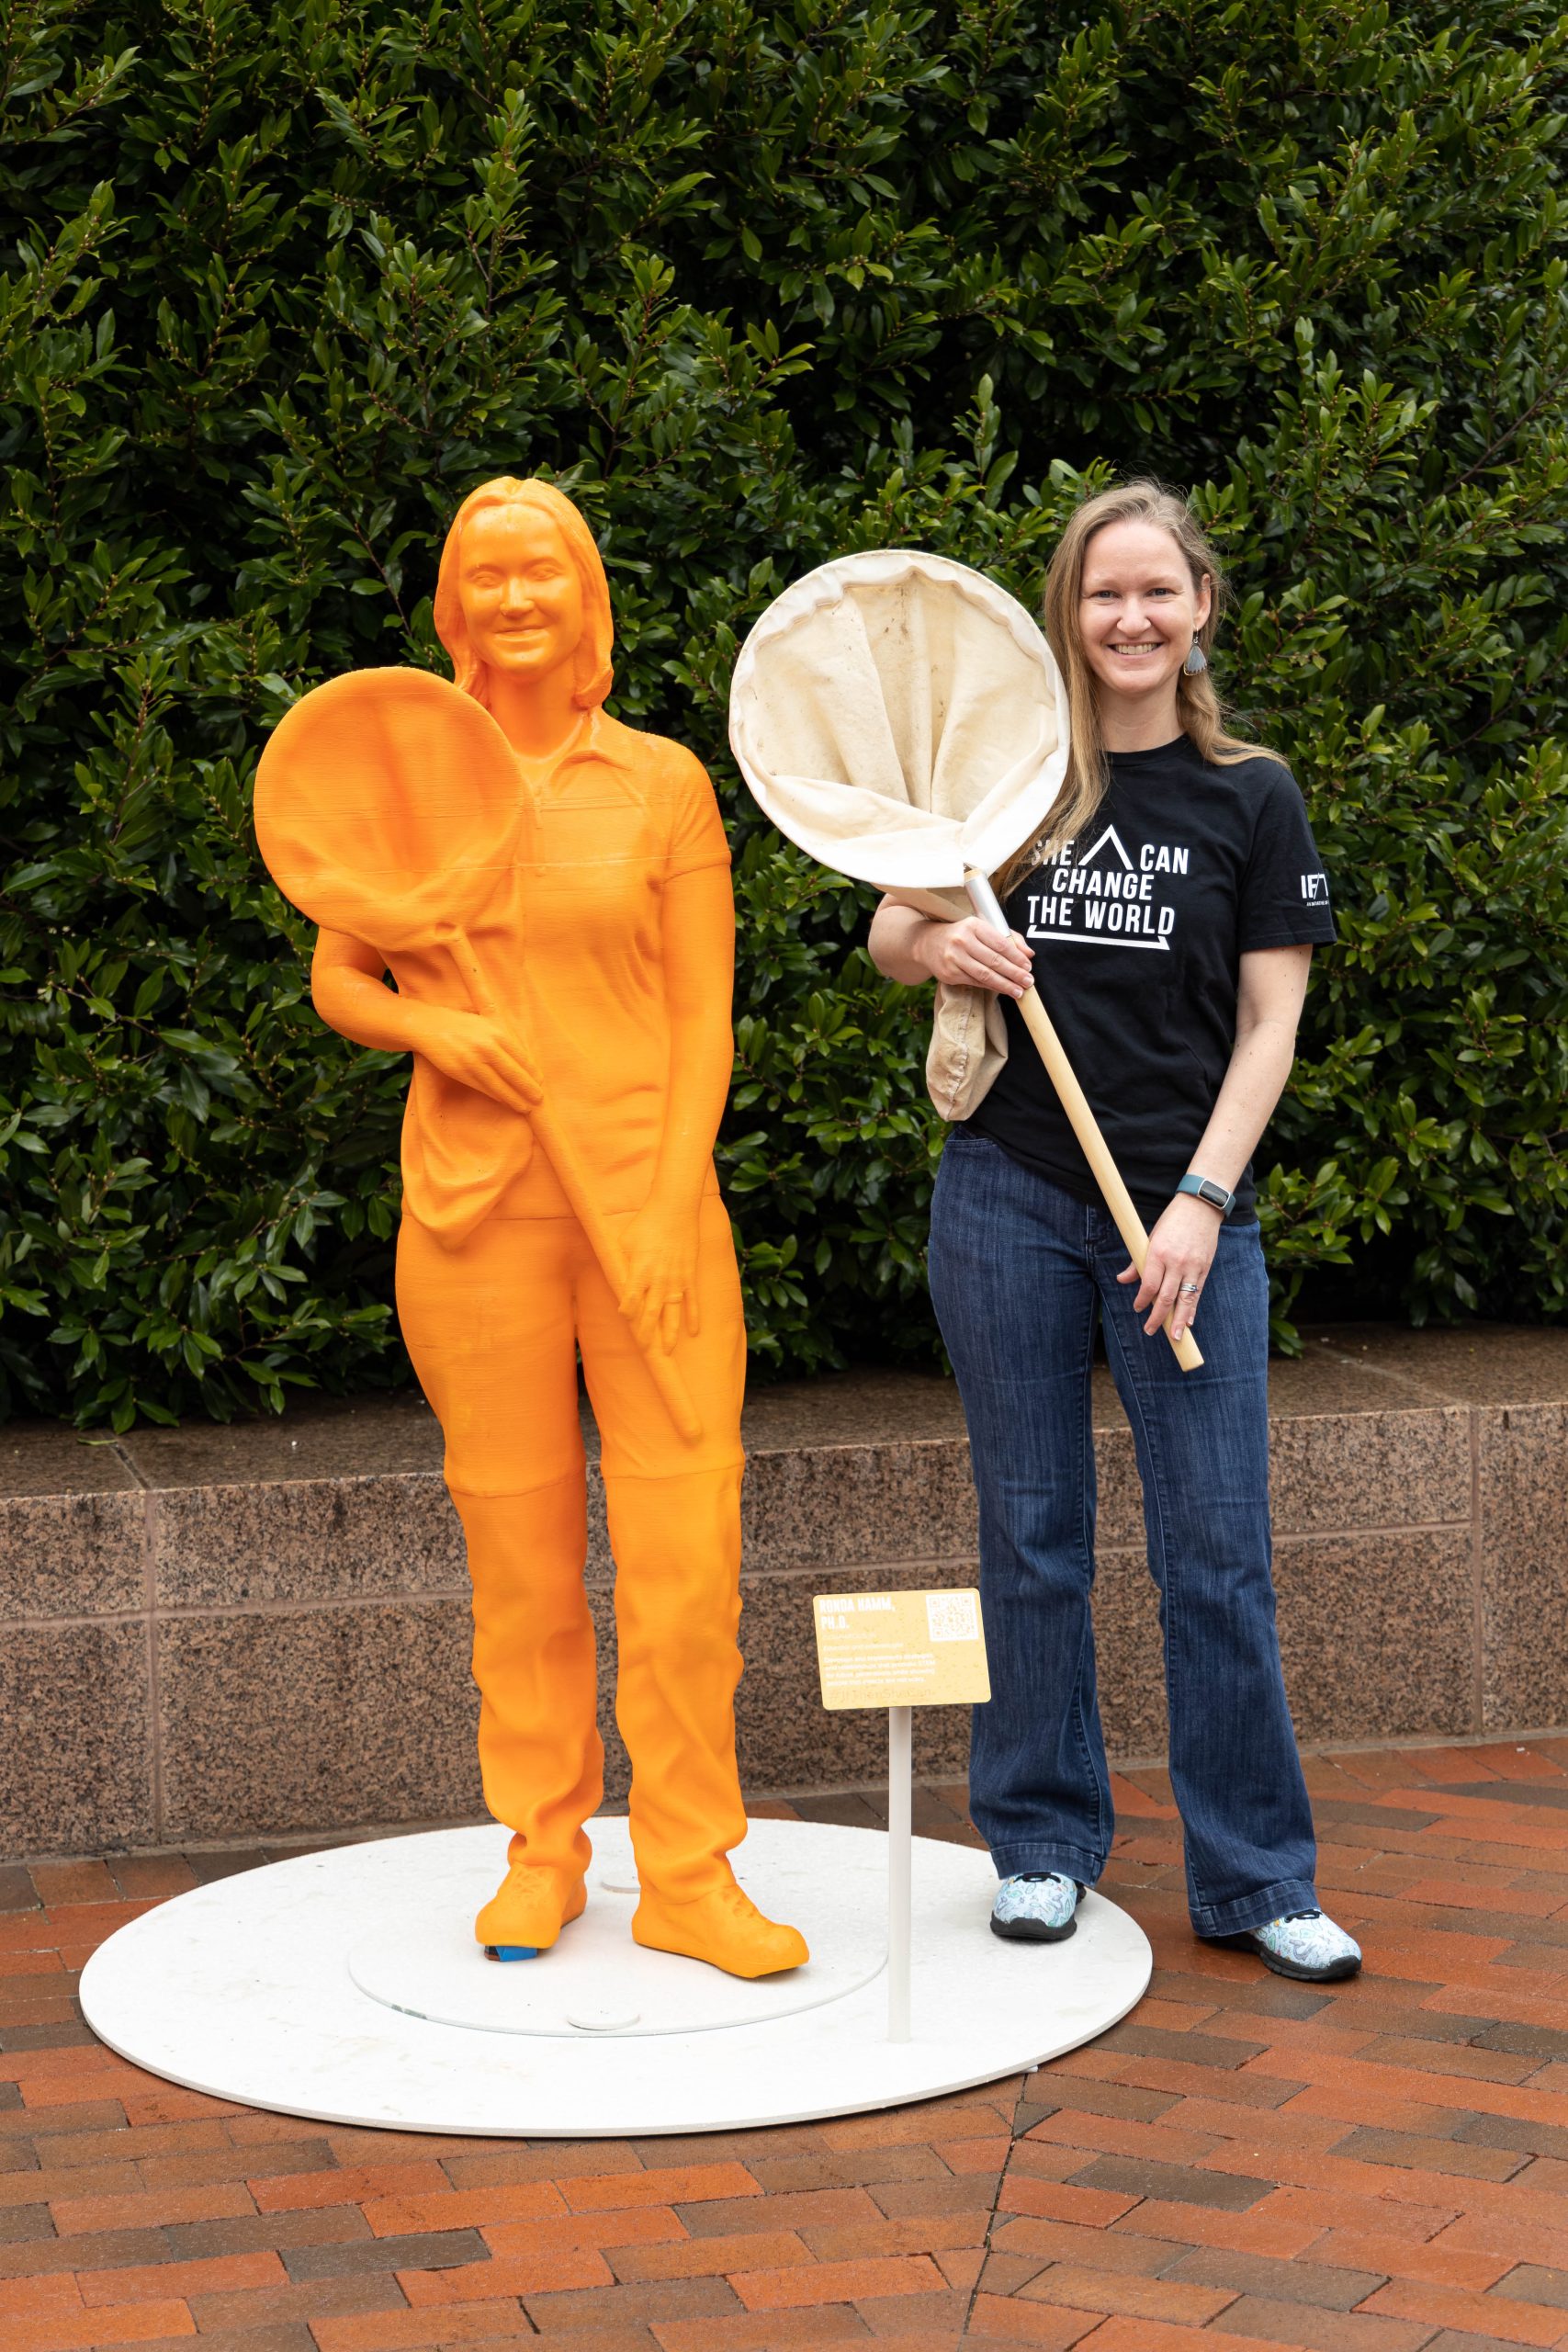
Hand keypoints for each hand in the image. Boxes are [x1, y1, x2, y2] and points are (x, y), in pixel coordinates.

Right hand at [416, 1007, 541, 1117]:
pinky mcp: (461, 1072)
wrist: (430, 1025)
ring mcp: (474, 1061)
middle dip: (528, 1088)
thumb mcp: (486, 1024)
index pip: (521, 1057)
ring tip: (525, 1107)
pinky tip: (505, 1101)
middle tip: (539, 1100)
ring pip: (499, 1084)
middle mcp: (487, 1047)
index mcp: (497, 1033)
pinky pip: (483, 1087)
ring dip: (514, 1098)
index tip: (541, 1082)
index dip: (532, 1072)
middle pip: (513, 1073)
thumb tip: (523, 1058)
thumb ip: (503, 1038)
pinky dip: (496, 1096)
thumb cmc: (462, 1025)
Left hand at [618, 1196, 699, 1353]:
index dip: (627, 1313)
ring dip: (670, 1334)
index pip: (631, 1301)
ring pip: (673, 1314)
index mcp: (640, 1272)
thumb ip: (622, 1263)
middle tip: (644, 1350)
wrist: (675, 1209)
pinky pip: (692, 1301)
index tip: (625, 1318)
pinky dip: (694, 1317)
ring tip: (668, 1352)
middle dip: (647, 1334)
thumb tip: (618, 1278)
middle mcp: (658, 1280)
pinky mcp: (689, 1276)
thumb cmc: (646, 1223)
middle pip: (651, 1314)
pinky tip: (693, 1332)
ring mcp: (676, 1280)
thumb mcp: (626, 1242)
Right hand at [917, 916, 1033, 996]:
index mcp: (973, 925)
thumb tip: (1029, 953)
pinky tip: (1003, 990)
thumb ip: (1009, 938)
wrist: (928, 943)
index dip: (1016, 957)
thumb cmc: (963, 935)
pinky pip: (975, 982)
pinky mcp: (949, 973)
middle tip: (1029, 982)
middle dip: (1014, 973)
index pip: (1000, 943)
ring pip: (985, 974)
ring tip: (1019, 991)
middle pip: (994, 960)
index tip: (1028, 967)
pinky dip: (991, 987)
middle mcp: (962, 940)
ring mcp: (954, 958)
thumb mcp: (983, 929)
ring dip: (1005, 984)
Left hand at [1116, 1194, 1220, 1340]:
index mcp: (1158, 1253)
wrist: (1200, 1206)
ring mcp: (1193, 1266)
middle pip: (1166, 1297)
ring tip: (1175, 1337)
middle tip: (1150, 1331)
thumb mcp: (1150, 1237)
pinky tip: (1188, 1321)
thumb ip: (1137, 1262)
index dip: (1142, 1301)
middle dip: (1158, 1318)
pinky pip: (1198, 1293)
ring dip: (1179, 1321)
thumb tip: (1122, 1280)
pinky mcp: (1205, 1267)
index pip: (1149, 1286)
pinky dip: (1193, 1309)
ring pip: (1185, 1300)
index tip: (1138, 1309)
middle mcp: (1176, 1263)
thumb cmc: (1172, 1221)